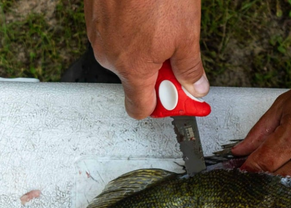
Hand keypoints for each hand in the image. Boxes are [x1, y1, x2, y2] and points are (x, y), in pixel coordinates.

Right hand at [84, 0, 208, 118]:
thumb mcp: (186, 35)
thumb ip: (190, 69)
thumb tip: (196, 87)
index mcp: (132, 69)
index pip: (139, 109)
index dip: (159, 107)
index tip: (172, 100)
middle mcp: (110, 57)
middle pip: (134, 82)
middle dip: (155, 75)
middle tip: (173, 56)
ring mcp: (98, 36)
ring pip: (125, 58)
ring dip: (143, 53)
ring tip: (158, 28)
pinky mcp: (94, 18)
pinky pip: (115, 37)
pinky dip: (130, 34)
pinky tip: (144, 17)